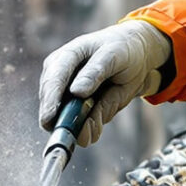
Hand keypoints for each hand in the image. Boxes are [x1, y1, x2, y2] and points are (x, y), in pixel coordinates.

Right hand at [37, 19, 172, 147]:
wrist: (135, 56)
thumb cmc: (122, 50)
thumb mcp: (114, 55)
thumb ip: (96, 71)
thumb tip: (76, 91)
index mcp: (67, 56)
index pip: (54, 79)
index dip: (50, 100)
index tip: (49, 118)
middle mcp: (60, 76)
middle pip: (52, 103)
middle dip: (62, 121)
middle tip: (74, 135)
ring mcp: (67, 94)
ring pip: (63, 117)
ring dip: (77, 128)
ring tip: (90, 133)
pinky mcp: (78, 109)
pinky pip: (79, 124)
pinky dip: (87, 131)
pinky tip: (93, 132)